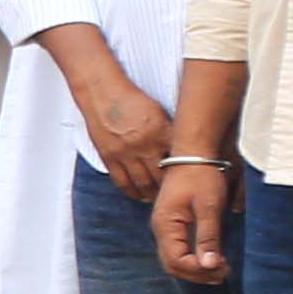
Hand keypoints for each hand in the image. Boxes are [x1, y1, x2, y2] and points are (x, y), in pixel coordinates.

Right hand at [72, 68, 173, 202]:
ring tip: (158, 198)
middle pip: (161, 177)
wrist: (102, 94)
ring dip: (152, 194)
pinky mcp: (109, 157)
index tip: (189, 182)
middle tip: (176, 196)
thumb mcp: (159, 113)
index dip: (184, 175)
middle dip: (169, 189)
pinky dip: (132, 192)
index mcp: (159, 132)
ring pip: (142, 184)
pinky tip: (139, 195)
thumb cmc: (131, 100)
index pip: (177, 161)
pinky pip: (122, 182)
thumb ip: (169, 133)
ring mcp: (124, 153)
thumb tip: (181, 152)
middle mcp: (143, 145)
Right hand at [155, 160, 233, 282]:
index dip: (199, 270)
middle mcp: (161, 228)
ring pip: (175, 259)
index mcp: (165, 224)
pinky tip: (211, 257)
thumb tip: (210, 265)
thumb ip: (208, 237)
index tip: (223, 269)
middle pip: (172, 264)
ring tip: (220, 269)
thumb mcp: (209, 207)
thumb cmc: (202, 175)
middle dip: (197, 273)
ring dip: (196, 268)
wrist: (194, 153)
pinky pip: (178, 249)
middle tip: (224, 274)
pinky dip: (194, 258)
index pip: (176, 261)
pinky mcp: (173, 223)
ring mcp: (165, 226)